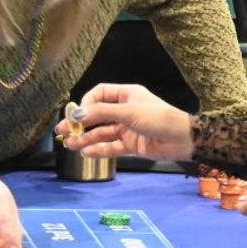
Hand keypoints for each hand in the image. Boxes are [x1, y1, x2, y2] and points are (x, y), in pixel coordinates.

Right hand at [57, 84, 194, 160]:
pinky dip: (99, 150)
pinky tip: (86, 153)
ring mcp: (128, 129)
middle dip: (80, 123)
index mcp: (126, 95)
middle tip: (62, 130)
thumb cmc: (159, 118)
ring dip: (86, 138)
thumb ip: (102, 113)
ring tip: (69, 145)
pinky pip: (111, 147)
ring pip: (102, 133)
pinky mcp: (132, 145)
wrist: (183, 140)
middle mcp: (125, 110)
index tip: (78, 115)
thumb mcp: (129, 112)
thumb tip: (77, 114)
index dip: (86, 103)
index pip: (99, 94)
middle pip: (97, 116)